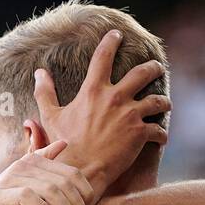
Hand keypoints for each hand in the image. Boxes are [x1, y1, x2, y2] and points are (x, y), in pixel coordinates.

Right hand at [0, 140, 94, 204]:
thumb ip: (44, 162)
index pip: (73, 174)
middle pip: (65, 182)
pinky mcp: (1, 194)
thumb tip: (64, 142)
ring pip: (51, 190)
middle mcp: (24, 166)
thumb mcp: (26, 182)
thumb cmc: (4, 204)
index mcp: (35, 162)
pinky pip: (30, 198)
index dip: (84, 195)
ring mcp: (11, 178)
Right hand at [33, 30, 170, 194]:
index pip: (104, 56)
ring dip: (163, 101)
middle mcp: (116, 97)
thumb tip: (39, 72)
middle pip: (142, 73)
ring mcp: (130, 115)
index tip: (117, 34)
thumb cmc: (64, 145)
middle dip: (152, 67)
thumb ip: (45, 92)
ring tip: (165, 103)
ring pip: (157, 100)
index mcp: (94, 90)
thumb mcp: (51, 116)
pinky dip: (161, 134)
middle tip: (157, 66)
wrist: (81, 170)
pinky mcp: (140, 133)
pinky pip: (158, 130)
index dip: (111, 42)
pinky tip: (162, 137)